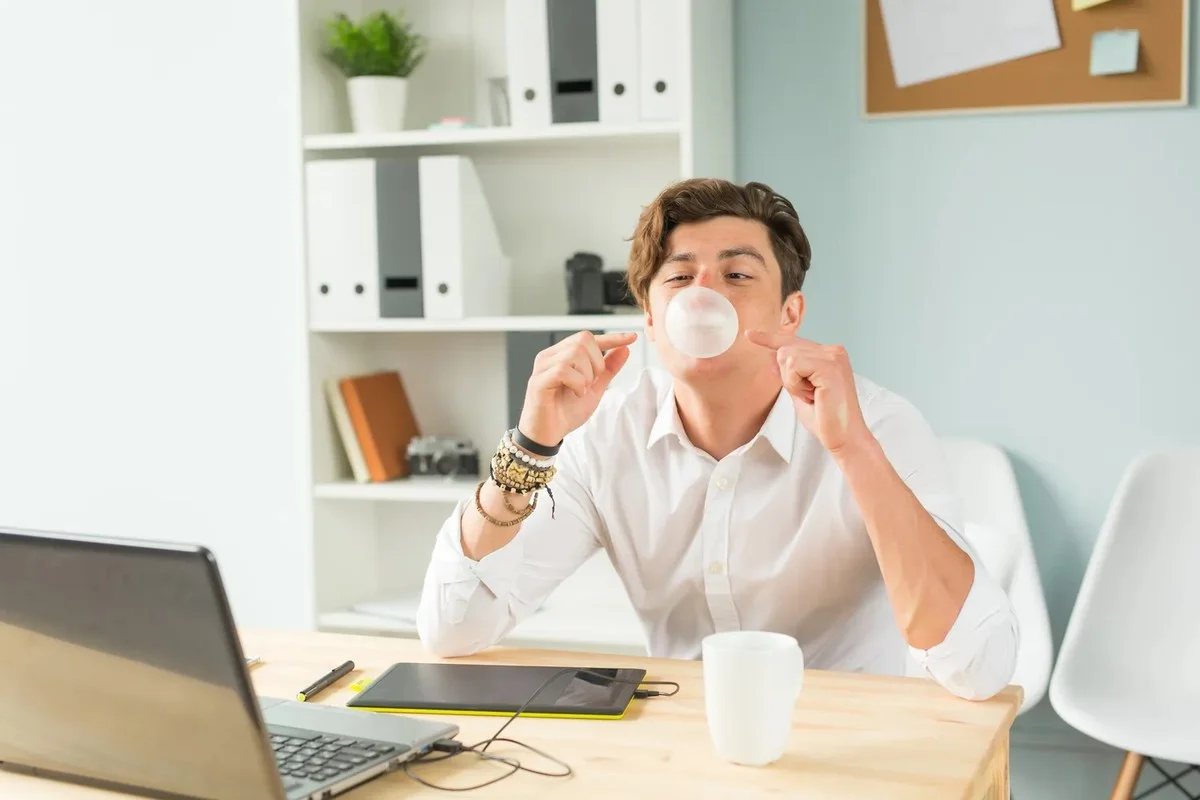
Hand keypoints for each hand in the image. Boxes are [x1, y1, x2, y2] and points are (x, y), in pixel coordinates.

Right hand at [517, 331, 636, 446]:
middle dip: (596, 362)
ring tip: (581, 390)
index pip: (588, 338)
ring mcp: (543, 367)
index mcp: (561, 355)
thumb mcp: (594, 388)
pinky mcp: (538, 380)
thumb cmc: (565, 411)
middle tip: (591, 383)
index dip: (612, 337)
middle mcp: (550, 356)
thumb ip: (608, 369)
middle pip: (583, 340)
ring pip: (575, 353)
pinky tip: (576, 394)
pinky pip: (563, 370)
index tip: (632, 337)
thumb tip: (624, 349)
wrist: (548, 435)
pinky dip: (577, 383)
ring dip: (587, 375)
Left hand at [746, 330, 869, 454]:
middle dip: (787, 376)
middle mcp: (833, 351)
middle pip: (785, 349)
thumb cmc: (825, 419)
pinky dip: (796, 383)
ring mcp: (833, 356)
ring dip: (792, 381)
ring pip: (787, 355)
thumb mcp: (798, 392)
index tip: (749, 335)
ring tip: (812, 395)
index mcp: (828, 355)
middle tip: (809, 395)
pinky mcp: (829, 366)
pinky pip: (794, 365)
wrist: (844, 437)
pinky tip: (813, 395)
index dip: (770, 339)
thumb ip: (787, 373)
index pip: (794, 342)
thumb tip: (770, 357)